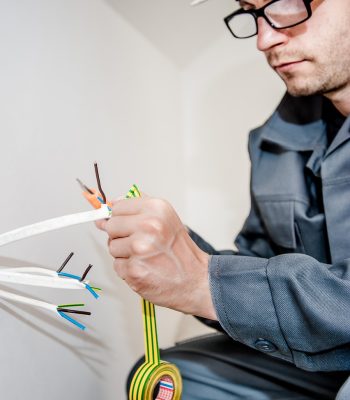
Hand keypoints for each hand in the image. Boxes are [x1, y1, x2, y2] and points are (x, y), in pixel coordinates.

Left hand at [97, 196, 216, 319]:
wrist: (195, 280)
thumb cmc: (180, 250)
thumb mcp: (166, 218)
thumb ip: (139, 208)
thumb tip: (111, 203)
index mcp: (156, 209)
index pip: (118, 207)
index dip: (121, 217)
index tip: (127, 224)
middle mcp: (148, 226)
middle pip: (111, 226)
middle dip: (120, 235)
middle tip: (140, 242)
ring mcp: (139, 249)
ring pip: (112, 246)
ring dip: (124, 253)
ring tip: (145, 256)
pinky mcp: (133, 270)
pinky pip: (117, 265)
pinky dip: (128, 269)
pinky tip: (144, 267)